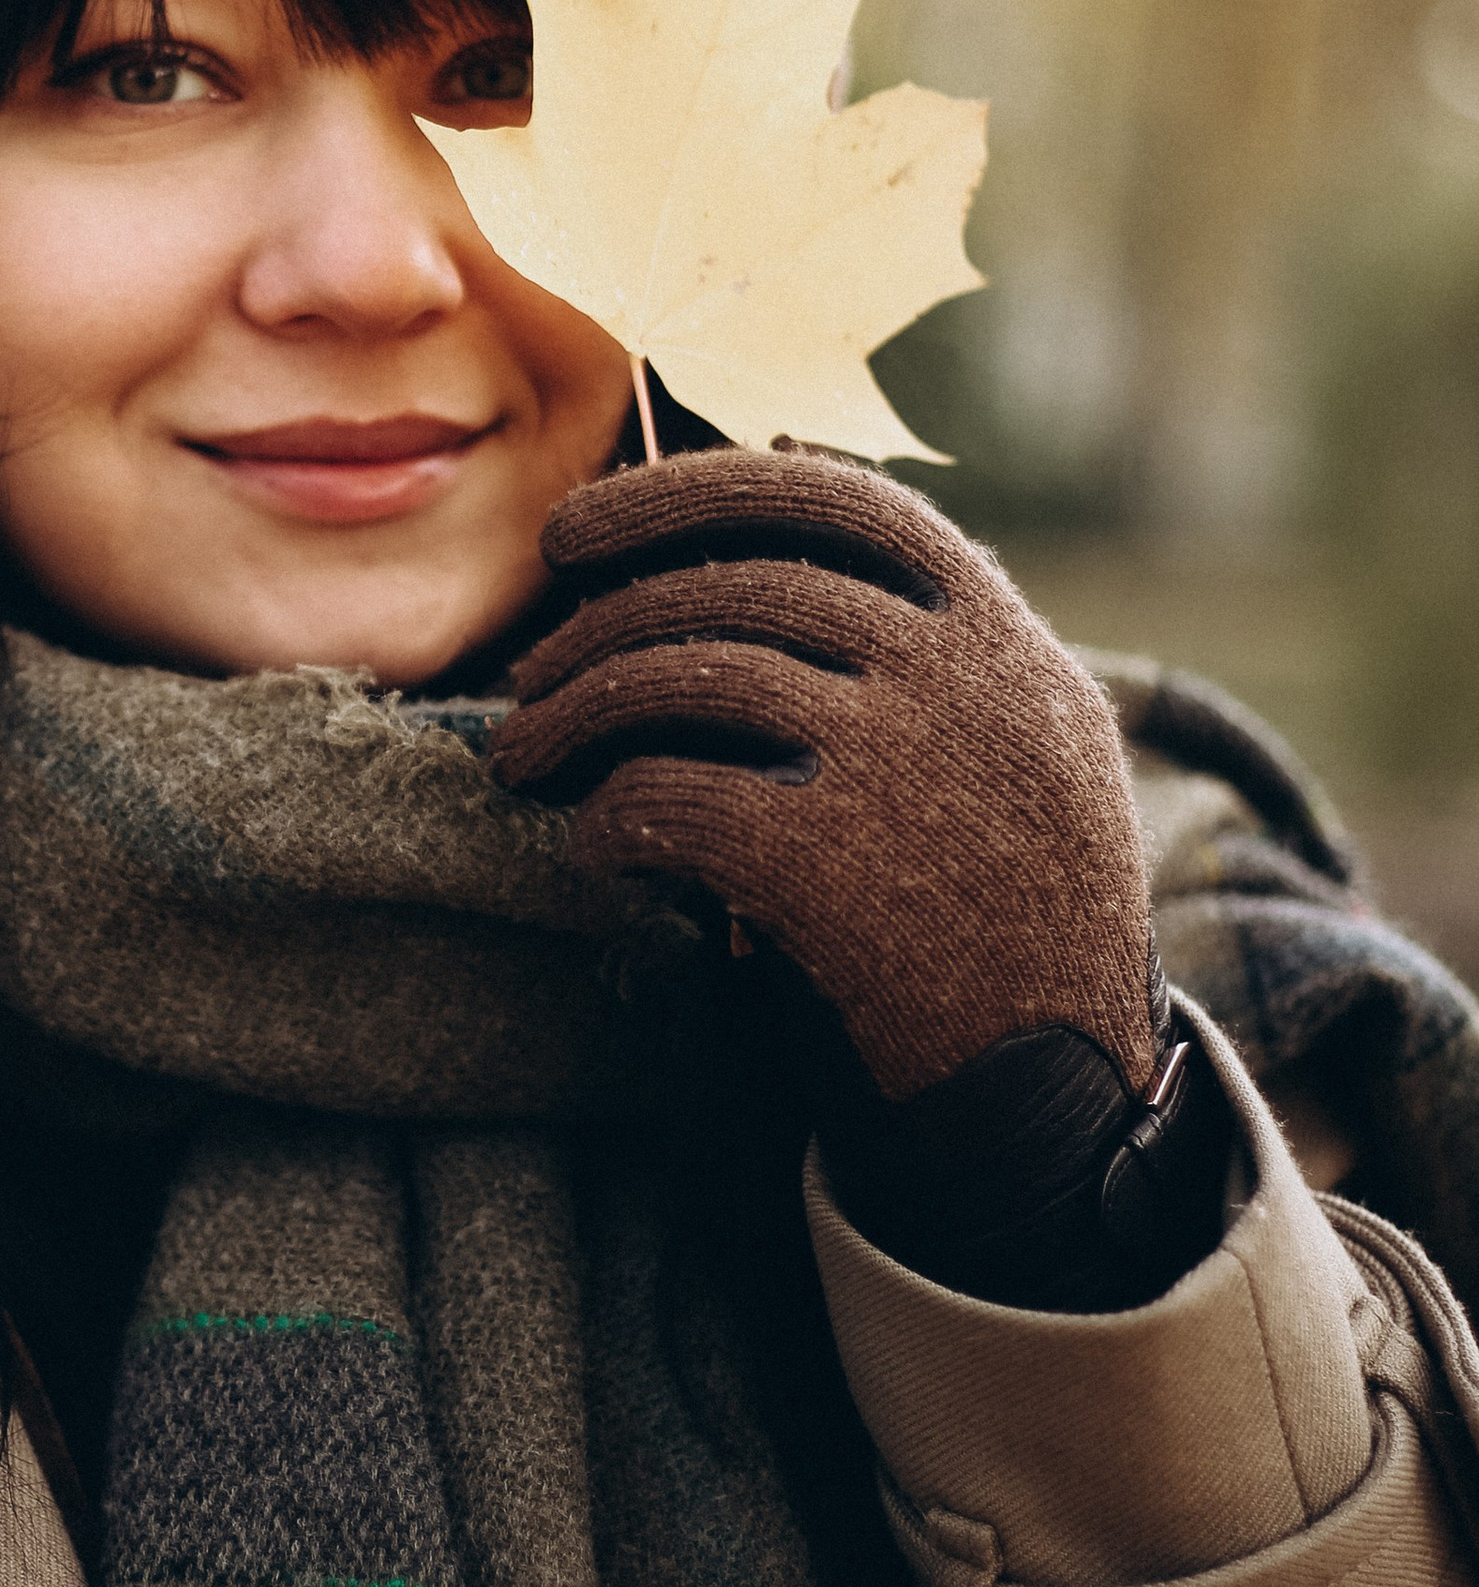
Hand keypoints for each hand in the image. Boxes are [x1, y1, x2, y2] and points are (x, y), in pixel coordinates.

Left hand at [492, 450, 1155, 1105]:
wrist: (1066, 1094)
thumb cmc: (1014, 912)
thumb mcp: (1025, 747)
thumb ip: (928, 640)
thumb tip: (773, 492)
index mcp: (1001, 637)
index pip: (829, 500)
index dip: (682, 496)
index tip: (577, 529)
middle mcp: (960, 678)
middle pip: (730, 585)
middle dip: (598, 621)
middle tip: (531, 674)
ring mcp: (903, 765)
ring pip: (679, 677)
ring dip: (571, 714)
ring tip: (521, 759)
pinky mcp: (838, 867)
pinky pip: (666, 798)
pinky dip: (606, 814)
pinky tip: (594, 842)